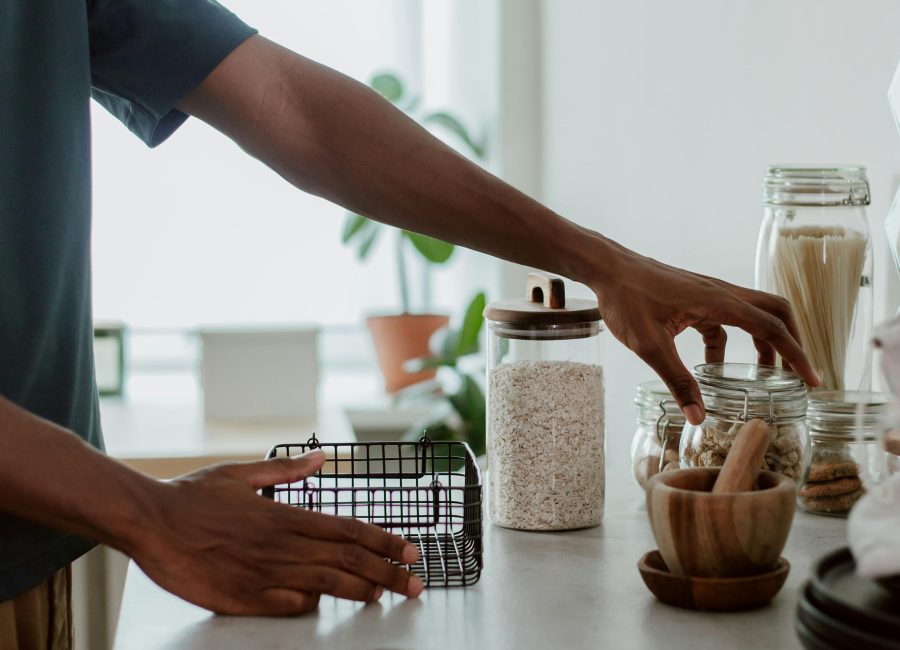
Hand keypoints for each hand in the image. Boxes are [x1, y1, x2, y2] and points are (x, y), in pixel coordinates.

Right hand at [126, 450, 422, 615]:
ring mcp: (263, 572)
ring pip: (325, 583)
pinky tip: (325, 607)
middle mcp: (281, 543)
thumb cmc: (192, 496)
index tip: (409, 549)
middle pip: (346, 559)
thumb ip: (286, 470)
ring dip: (360, 590)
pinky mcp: (241, 596)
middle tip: (415, 582)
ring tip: (386, 596)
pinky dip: (310, 606)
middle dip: (386, 571)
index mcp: (285, 514)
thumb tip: (321, 457)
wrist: (149, 521)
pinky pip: (286, 605)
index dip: (383, 540)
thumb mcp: (241, 473)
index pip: (347, 528)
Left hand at [593, 245, 819, 423]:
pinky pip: (725, 321)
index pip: (772, 328)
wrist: (607, 269)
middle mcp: (721, 293)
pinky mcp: (695, 298)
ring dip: (762, 344)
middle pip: (776, 313)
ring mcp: (709, 294)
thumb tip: (699, 417)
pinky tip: (713, 368)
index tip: (812, 380)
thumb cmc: (626, 299)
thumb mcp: (649, 346)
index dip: (796, 355)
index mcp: (718, 301)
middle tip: (795, 376)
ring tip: (762, 378)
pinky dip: (728, 344)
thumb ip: (677, 381)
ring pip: (752, 315)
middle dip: (791, 344)